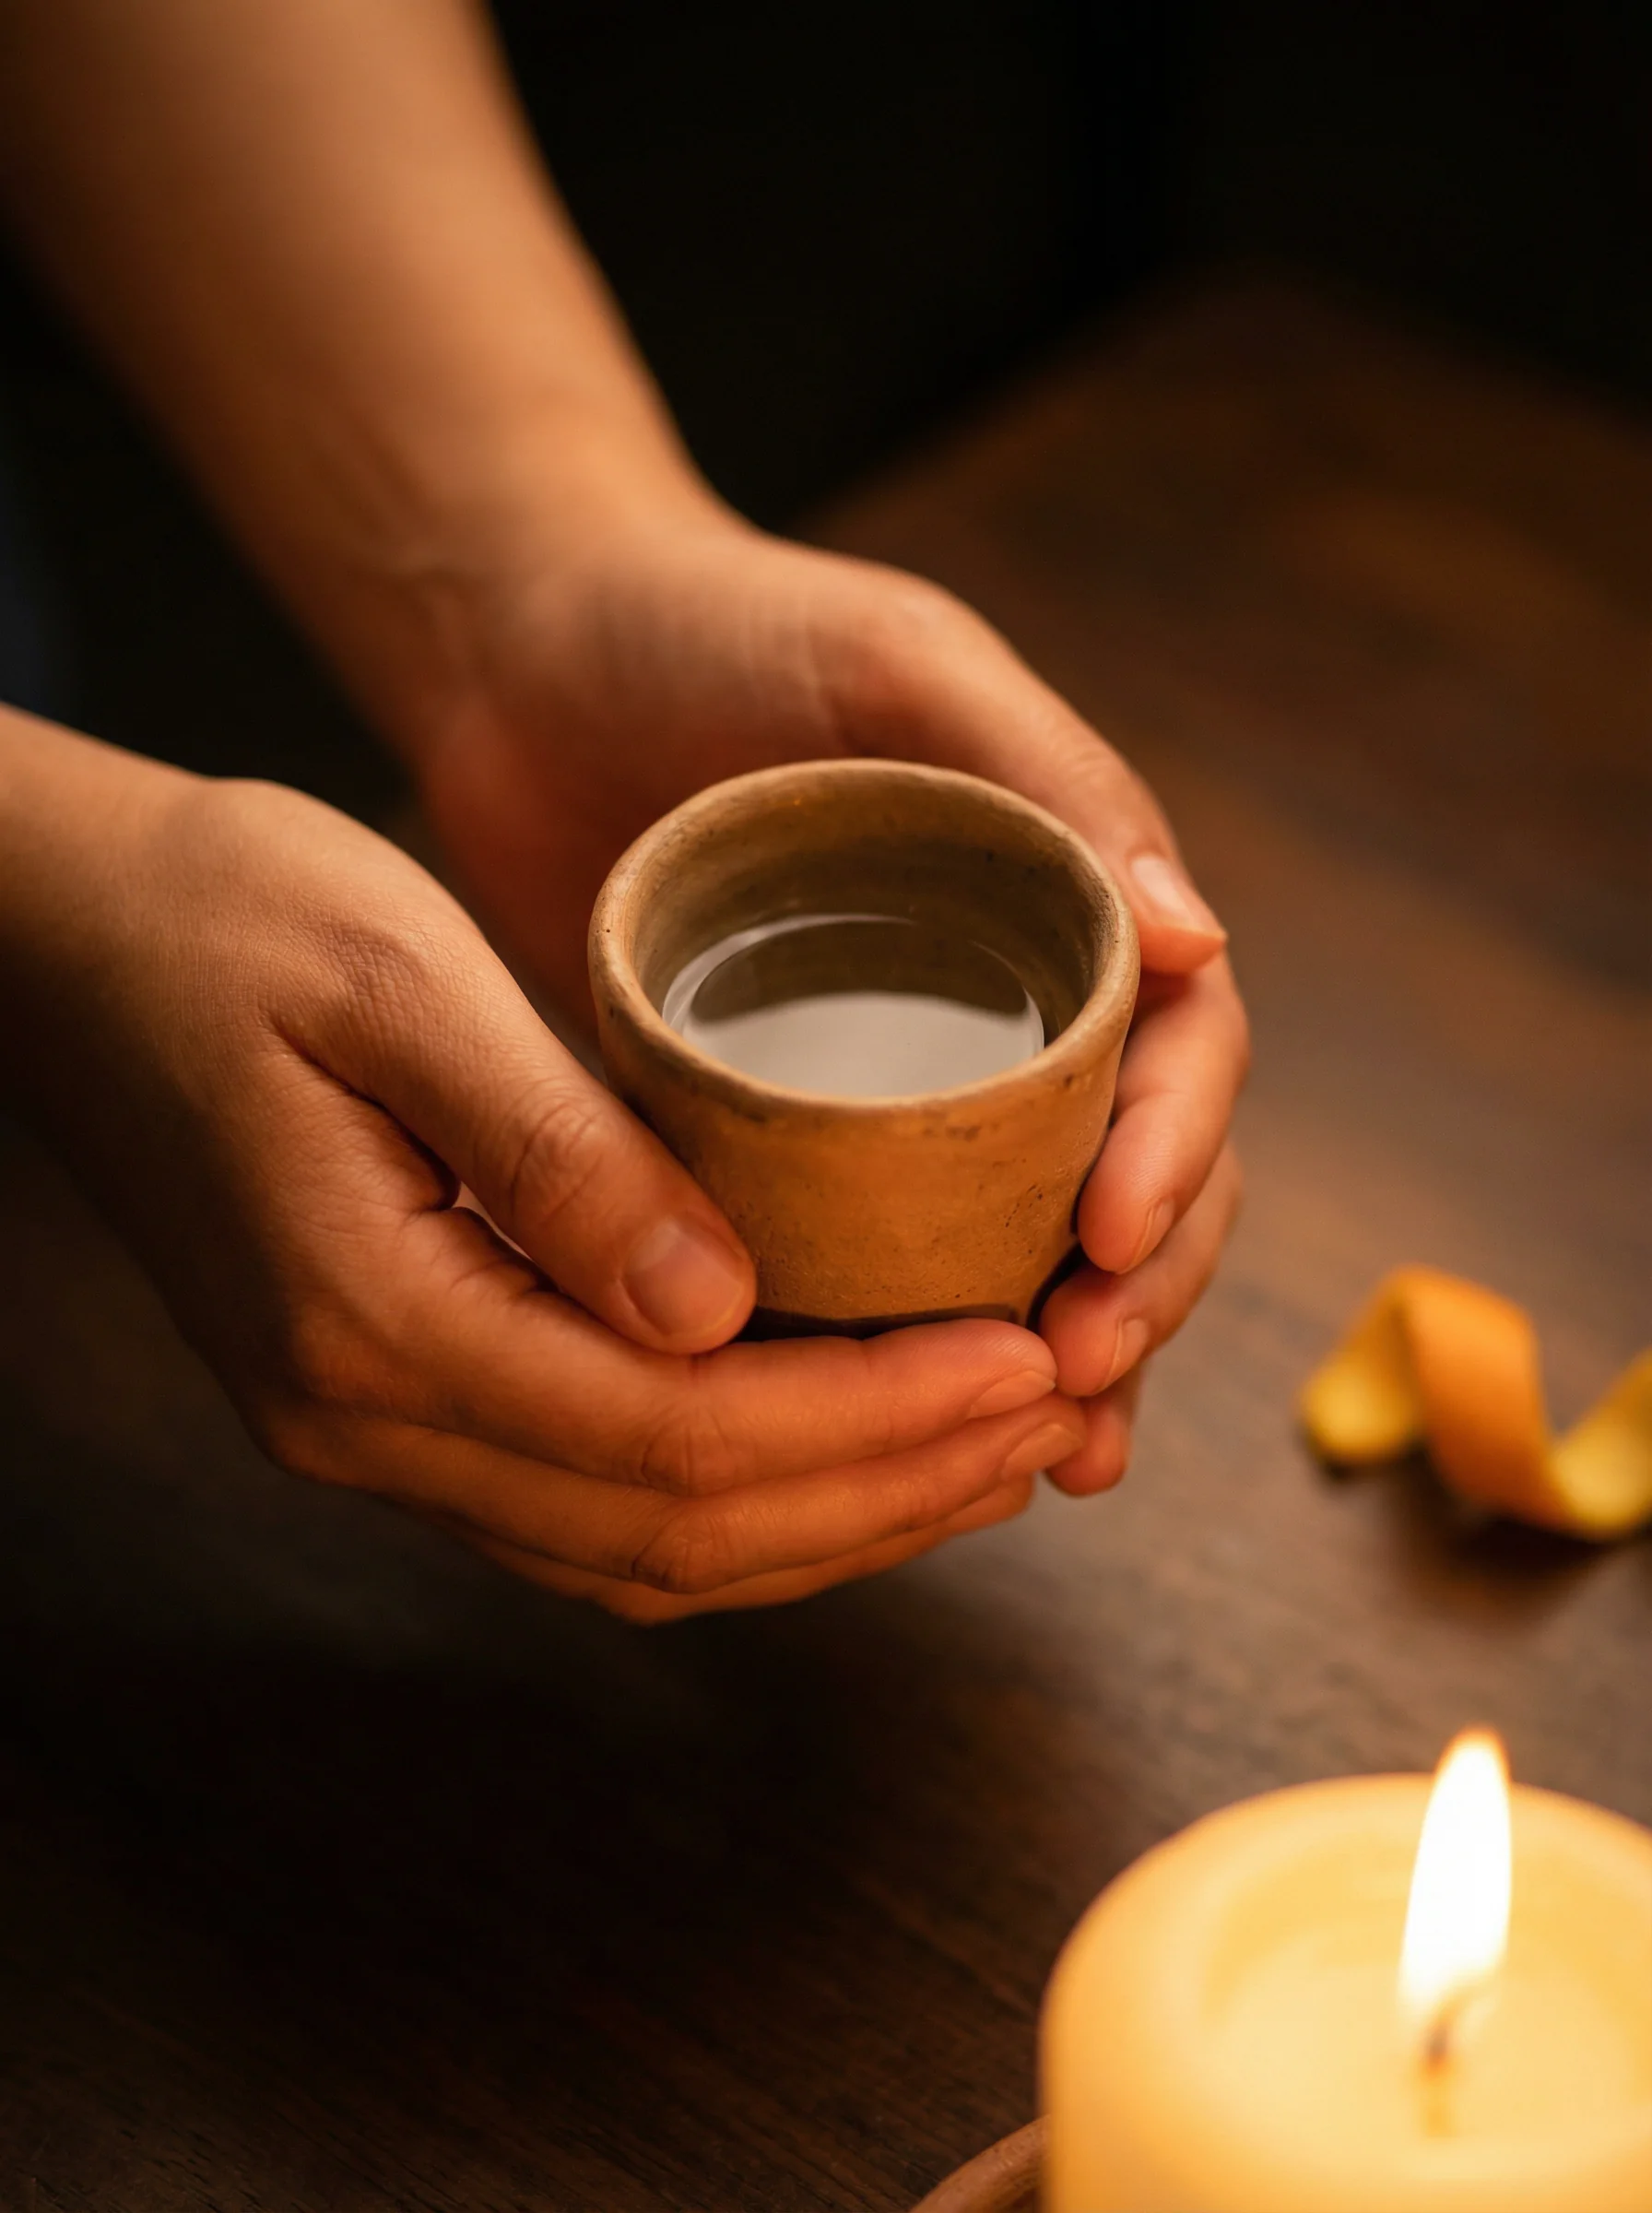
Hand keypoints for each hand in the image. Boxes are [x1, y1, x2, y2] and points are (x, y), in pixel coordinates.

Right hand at [0, 720, 1085, 1617]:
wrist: (68, 942)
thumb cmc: (228, 919)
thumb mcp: (396, 983)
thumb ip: (559, 1155)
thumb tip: (731, 1312)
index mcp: (371, 1316)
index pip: (677, 1435)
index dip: (874, 1417)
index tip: (1024, 1353)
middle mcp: (365, 1419)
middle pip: (677, 1529)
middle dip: (885, 1485)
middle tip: (1048, 1409)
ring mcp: (369, 1430)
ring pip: (642, 1549)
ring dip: (831, 1516)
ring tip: (988, 1447)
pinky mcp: (389, 1399)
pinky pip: (593, 1506)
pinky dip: (740, 1499)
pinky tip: (844, 1442)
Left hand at [405, 505, 1247, 1488]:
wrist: (532, 662)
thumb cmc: (723, 626)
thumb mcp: (896, 658)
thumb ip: (1042, 767)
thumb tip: (1198, 938)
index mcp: (1068, 904)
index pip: (1180, 1054)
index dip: (1175, 1157)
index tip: (1111, 1244)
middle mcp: (1006, 1010)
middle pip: (1132, 1177)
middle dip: (1133, 1291)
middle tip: (1076, 1376)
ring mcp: (902, 1087)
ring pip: (1021, 1252)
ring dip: (1051, 1365)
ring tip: (1041, 1461)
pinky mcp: (789, 1140)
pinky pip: (881, 1267)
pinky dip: (909, 1363)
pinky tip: (907, 1450)